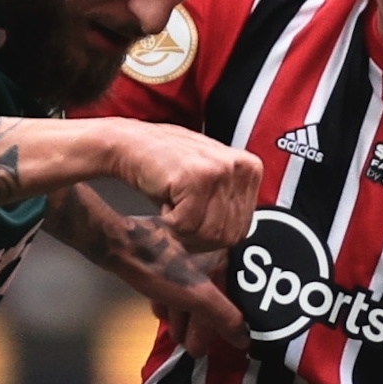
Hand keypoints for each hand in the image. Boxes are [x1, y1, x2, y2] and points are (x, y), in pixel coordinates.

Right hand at [108, 120, 261, 253]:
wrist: (131, 145)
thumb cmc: (166, 169)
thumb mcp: (210, 185)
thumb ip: (228, 206)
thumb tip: (237, 238)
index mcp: (251, 170)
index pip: (240, 232)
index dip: (210, 236)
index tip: (192, 214)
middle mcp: (241, 167)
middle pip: (226, 237)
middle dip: (196, 236)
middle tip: (178, 211)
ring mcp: (220, 170)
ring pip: (207, 234)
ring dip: (181, 228)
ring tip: (173, 200)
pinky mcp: (197, 177)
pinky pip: (186, 226)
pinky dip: (168, 220)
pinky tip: (165, 195)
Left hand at [146, 250, 245, 358]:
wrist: (121, 246)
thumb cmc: (160, 268)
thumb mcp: (199, 297)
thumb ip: (223, 317)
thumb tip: (243, 337)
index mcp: (222, 256)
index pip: (229, 300)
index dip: (221, 327)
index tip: (211, 345)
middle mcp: (209, 250)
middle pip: (209, 296)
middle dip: (198, 325)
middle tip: (192, 347)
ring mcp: (186, 251)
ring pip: (190, 290)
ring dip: (183, 316)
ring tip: (176, 335)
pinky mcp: (165, 255)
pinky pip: (174, 282)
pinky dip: (170, 301)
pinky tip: (163, 313)